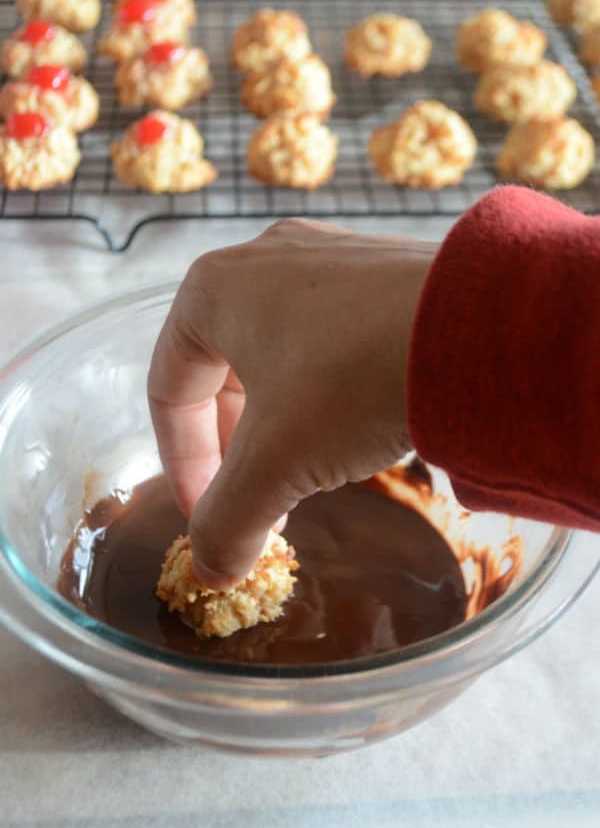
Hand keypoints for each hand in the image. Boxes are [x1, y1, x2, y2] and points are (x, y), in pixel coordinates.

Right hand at [148, 218, 433, 587]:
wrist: (480, 328)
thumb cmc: (353, 380)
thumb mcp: (276, 465)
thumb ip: (227, 522)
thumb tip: (210, 570)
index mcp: (214, 291)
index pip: (170, 390)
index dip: (182, 464)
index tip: (205, 516)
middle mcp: (263, 260)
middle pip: (223, 371)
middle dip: (236, 448)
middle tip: (260, 500)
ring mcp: (328, 256)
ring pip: (280, 354)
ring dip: (282, 423)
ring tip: (309, 472)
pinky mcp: (381, 268)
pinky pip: (332, 337)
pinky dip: (328, 390)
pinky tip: (357, 425)